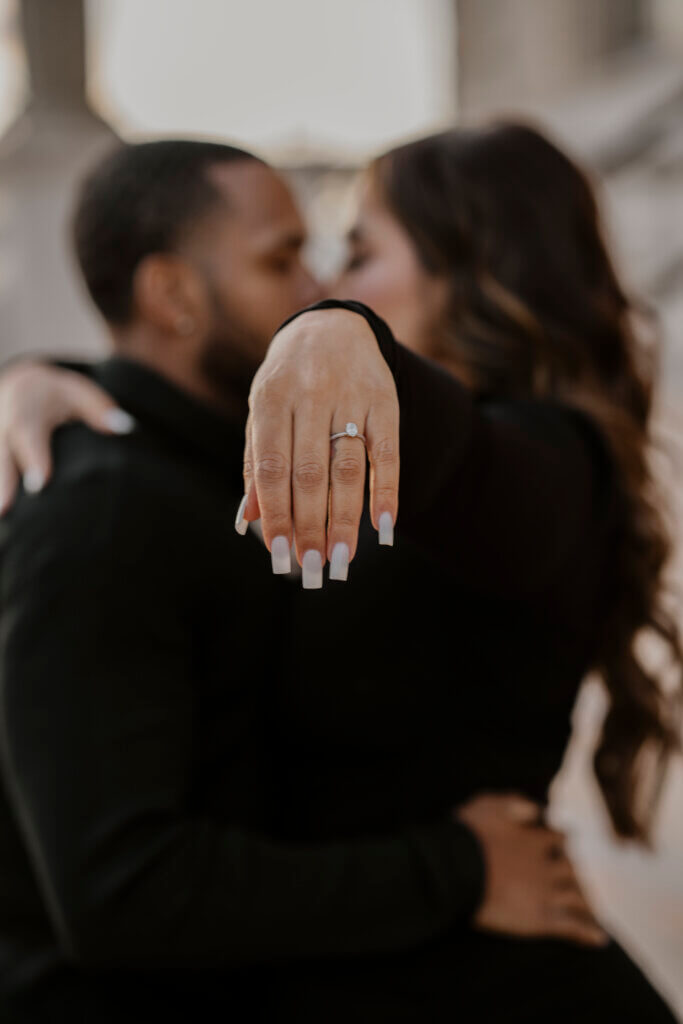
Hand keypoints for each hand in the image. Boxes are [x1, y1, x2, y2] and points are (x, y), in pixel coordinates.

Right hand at [0, 361, 133, 511]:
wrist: (21, 388)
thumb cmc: (58, 397)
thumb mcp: (78, 393)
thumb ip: (99, 409)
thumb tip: (125, 427)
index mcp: (27, 407)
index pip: (28, 431)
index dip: (33, 456)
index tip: (40, 482)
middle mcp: (4, 424)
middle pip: (2, 453)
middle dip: (4, 480)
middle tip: (6, 507)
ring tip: (0, 516)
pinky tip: (3, 517)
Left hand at [240, 309, 398, 584]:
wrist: (333, 326)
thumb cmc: (287, 380)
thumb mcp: (262, 410)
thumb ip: (255, 462)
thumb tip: (249, 521)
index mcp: (271, 398)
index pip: (271, 468)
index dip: (276, 514)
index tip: (279, 555)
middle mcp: (311, 395)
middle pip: (311, 474)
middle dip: (311, 526)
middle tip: (312, 567)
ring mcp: (352, 398)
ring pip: (348, 469)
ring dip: (346, 519)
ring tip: (343, 558)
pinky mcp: (386, 402)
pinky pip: (388, 453)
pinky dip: (387, 491)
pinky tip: (384, 527)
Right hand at [457, 793, 607, 946]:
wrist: (454, 868)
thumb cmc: (467, 833)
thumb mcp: (489, 804)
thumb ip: (515, 803)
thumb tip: (536, 808)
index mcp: (534, 838)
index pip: (561, 838)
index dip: (563, 841)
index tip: (563, 845)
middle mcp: (546, 865)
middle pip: (573, 869)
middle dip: (576, 874)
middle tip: (578, 882)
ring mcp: (545, 893)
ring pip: (578, 898)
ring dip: (587, 904)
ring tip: (592, 913)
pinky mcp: (540, 919)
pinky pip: (572, 927)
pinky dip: (588, 933)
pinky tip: (600, 940)